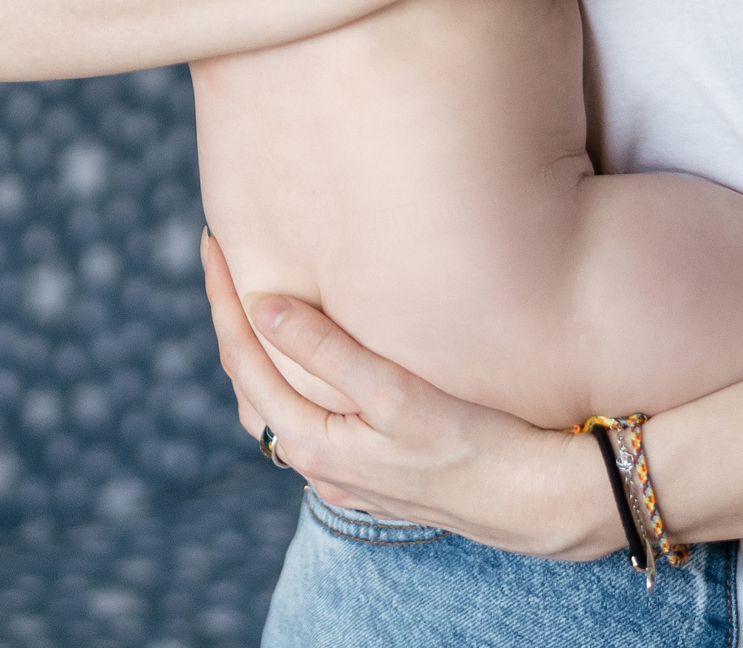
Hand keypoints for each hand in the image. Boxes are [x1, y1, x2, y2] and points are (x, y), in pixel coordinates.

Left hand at [203, 229, 621, 560]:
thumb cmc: (470, 442)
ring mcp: (340, 471)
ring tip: (253, 295)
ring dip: (259, 350)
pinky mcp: (366, 470)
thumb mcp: (395, 395)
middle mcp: (315, 462)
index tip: (212, 240)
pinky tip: (302, 360)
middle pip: (249, 380)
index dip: (223, 295)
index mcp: (310, 440)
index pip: (243, 356)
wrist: (530, 501)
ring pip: (274, 405)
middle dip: (232, 317)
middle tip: (224, 256)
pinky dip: (290, 380)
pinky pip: (305, 420)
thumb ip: (326, 351)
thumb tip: (261, 305)